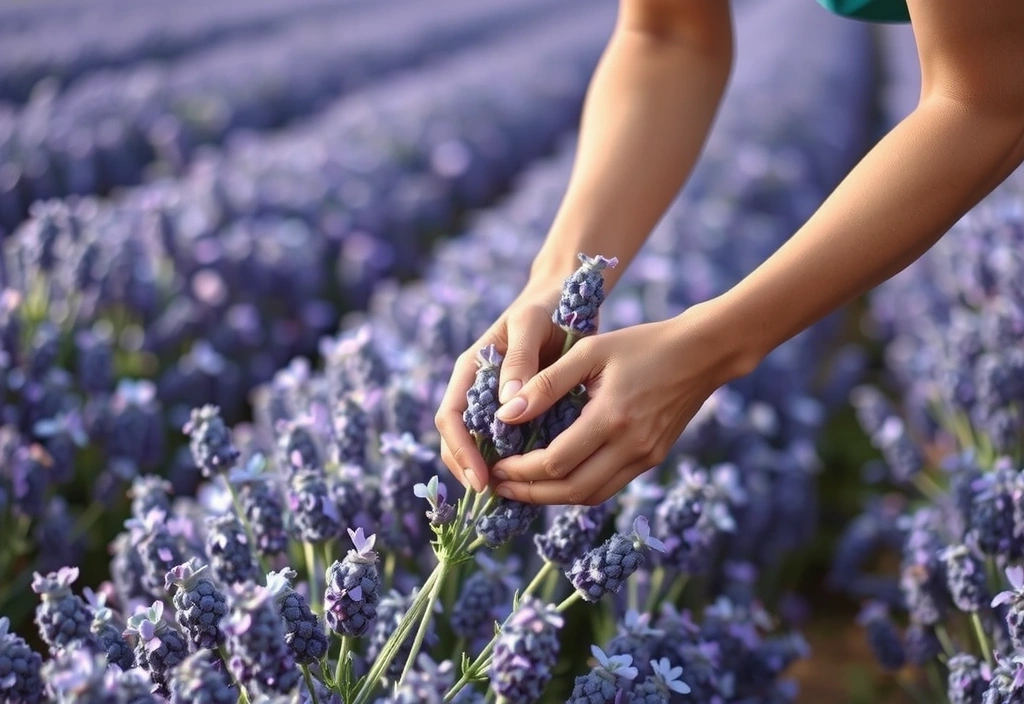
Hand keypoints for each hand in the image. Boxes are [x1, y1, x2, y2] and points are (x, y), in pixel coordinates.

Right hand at [434, 276, 568, 492]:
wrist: (566, 296)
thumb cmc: (545, 306)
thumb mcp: (529, 324)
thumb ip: (518, 360)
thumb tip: (507, 407)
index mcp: (470, 370)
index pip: (450, 418)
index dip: (460, 451)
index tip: (481, 478)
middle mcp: (477, 389)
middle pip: (459, 440)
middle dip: (470, 470)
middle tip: (495, 496)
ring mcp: (497, 401)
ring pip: (482, 446)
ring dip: (492, 471)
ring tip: (513, 496)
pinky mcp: (521, 409)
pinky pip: (509, 443)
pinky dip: (515, 463)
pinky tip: (531, 480)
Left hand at [487, 301, 753, 504]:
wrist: (704, 352)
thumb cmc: (642, 344)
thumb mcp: (590, 351)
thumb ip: (546, 383)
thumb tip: (505, 415)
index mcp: (612, 417)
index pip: (554, 462)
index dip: (520, 471)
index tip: (496, 464)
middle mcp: (631, 446)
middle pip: (570, 491)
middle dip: (529, 493)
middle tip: (500, 485)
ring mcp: (645, 457)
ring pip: (590, 496)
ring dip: (552, 497)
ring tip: (521, 487)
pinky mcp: (653, 459)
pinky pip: (608, 487)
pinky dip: (578, 488)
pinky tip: (556, 476)